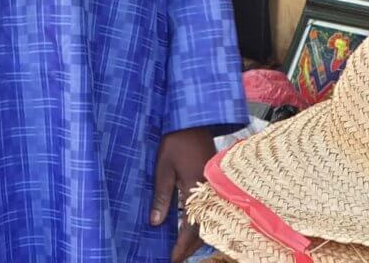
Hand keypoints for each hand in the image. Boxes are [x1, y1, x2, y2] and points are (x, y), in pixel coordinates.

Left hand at [150, 126, 214, 262]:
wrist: (193, 120)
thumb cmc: (176, 141)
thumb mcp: (163, 168)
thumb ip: (161, 196)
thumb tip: (155, 224)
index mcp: (197, 190)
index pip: (191, 228)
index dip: (181, 247)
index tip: (171, 259)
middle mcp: (209, 193)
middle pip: (203, 229)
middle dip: (189, 247)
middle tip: (175, 258)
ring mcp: (214, 188)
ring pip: (209, 221)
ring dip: (196, 237)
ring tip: (181, 248)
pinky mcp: (213, 183)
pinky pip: (210, 210)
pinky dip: (201, 222)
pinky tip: (190, 227)